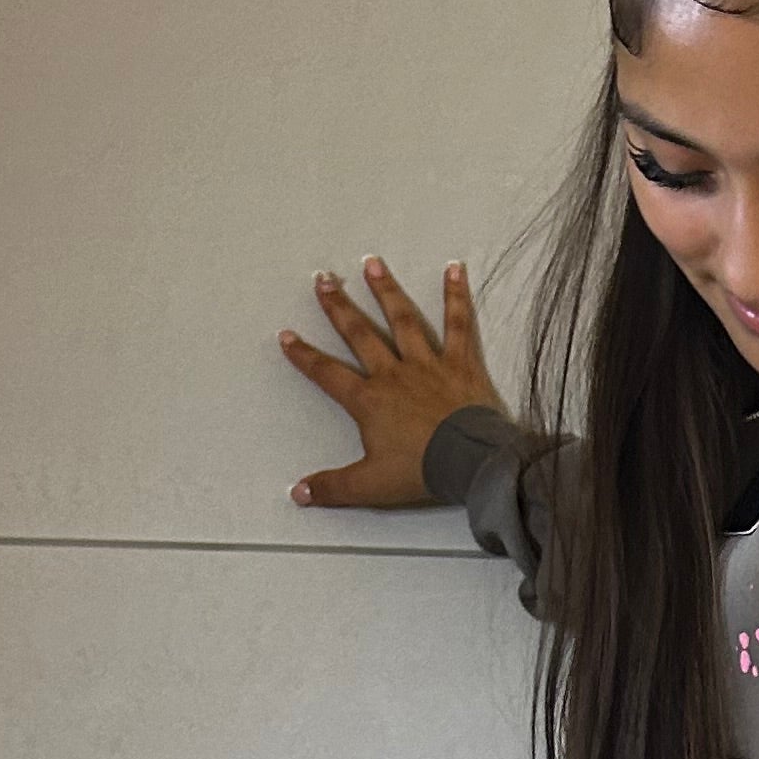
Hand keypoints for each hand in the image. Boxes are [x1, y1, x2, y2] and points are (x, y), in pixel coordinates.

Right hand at [279, 257, 501, 508]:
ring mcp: (428, 364)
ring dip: (385, 290)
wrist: (470, 462)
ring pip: (402, 320)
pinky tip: (454, 269)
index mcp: (369, 401)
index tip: (287, 337)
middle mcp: (394, 374)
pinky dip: (456, 296)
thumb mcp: (371, 486)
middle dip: (339, 307)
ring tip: (372, 263)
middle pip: (360, 335)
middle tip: (323, 280)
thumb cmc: (423, 471)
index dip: (305, 357)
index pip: (328, 374)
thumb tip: (299, 494)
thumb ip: (334, 488)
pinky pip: (458, 324)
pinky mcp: (461, 363)